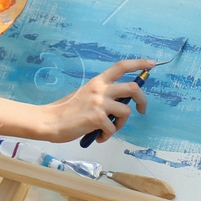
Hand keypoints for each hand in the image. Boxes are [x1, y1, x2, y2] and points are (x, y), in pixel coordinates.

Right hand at [38, 58, 155, 143]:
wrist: (49, 120)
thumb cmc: (65, 110)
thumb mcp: (85, 94)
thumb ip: (101, 95)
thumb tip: (118, 103)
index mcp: (97, 81)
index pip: (121, 66)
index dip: (139, 64)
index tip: (151, 64)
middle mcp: (100, 89)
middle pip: (133, 88)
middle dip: (142, 100)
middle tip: (142, 109)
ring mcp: (99, 103)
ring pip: (126, 111)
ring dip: (121, 124)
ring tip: (109, 129)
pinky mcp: (97, 118)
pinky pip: (112, 128)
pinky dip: (108, 135)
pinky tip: (99, 136)